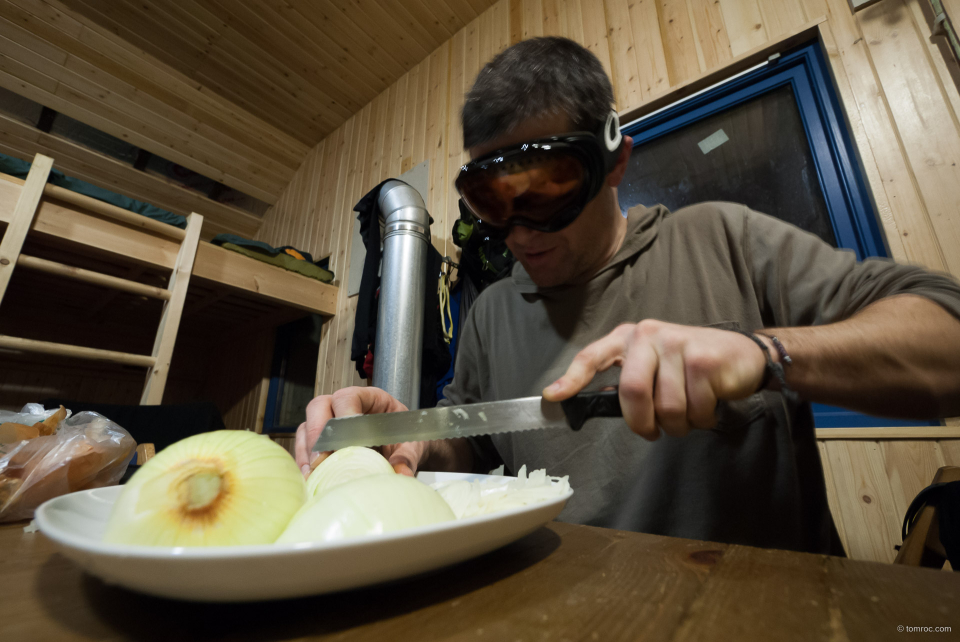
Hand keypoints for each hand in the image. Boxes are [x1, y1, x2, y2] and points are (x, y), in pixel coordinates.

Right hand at [295, 387, 430, 477]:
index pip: (347, 397)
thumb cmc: (407, 440)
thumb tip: (401, 474)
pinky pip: (304, 448)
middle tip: (323, 459)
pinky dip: (305, 463)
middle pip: (318, 407)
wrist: (405, 452)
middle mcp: (343, 406)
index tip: (348, 441)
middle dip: (318, 433)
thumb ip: (408, 457)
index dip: (343, 416)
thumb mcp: (413, 446)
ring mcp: (329, 423)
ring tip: (313, 474)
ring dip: (307, 452)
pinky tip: (312, 479)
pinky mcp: (321, 443)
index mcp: (369, 398)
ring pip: (307, 428)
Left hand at [542, 320, 768, 439]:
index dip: (570, 378)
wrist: (744, 355)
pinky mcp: (703, 359)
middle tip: (653, 432)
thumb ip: (627, 380)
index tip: (553, 397)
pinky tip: (708, 406)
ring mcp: (677, 344)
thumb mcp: (654, 366)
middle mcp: (648, 335)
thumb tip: (593, 404)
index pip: (592, 356)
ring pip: (666, 407)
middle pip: (631, 392)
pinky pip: (694, 409)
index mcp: (629, 337)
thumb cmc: (691, 367)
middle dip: (642, 423)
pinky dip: (701, 420)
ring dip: (678, 425)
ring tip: (688, 414)